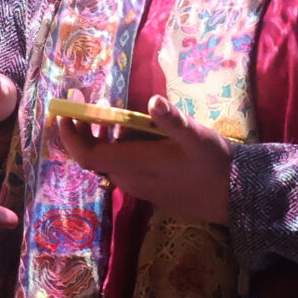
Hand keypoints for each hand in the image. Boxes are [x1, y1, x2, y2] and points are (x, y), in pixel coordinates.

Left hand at [49, 94, 233, 222]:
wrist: (232, 197)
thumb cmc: (214, 165)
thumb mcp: (197, 137)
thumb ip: (173, 121)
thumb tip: (154, 100)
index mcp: (134, 165)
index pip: (86, 155)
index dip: (70, 135)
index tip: (65, 110)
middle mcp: (129, 179)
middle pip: (93, 155)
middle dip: (84, 128)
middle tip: (85, 100)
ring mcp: (137, 185)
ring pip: (107, 160)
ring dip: (102, 135)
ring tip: (111, 109)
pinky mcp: (147, 187)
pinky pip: (121, 165)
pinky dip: (116, 145)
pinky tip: (133, 130)